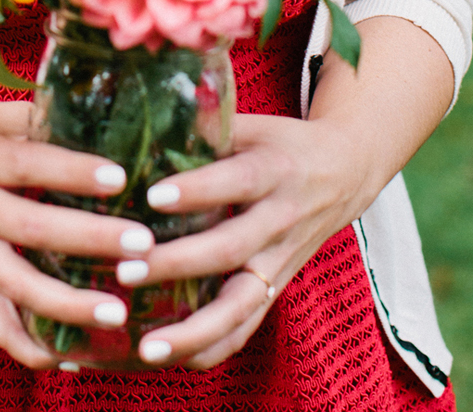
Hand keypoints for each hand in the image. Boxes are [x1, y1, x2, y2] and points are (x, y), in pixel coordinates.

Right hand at [0, 101, 161, 368]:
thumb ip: (49, 116)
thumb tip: (114, 113)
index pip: (34, 165)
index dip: (76, 172)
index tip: (122, 178)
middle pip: (33, 230)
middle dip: (90, 240)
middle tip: (142, 247)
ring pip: (16, 287)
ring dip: (67, 306)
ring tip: (117, 313)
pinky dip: (29, 346)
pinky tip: (70, 359)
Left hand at [124, 112, 373, 367]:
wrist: (346, 172)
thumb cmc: (283, 145)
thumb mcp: (256, 125)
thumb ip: (209, 126)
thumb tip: (147, 113)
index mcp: (276, 171)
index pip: (237, 182)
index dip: (198, 190)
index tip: (152, 196)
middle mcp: (281, 220)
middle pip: (231, 250)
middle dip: (179, 264)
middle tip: (126, 270)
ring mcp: (280, 261)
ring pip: (241, 305)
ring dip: (193, 330)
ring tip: (146, 347)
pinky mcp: (275, 288)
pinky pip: (244, 328)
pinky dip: (208, 349)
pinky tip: (165, 358)